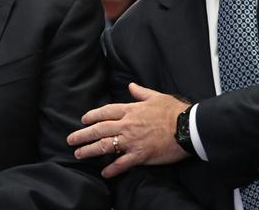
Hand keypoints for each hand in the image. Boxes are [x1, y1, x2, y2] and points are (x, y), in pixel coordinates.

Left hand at [67, 82, 190, 177]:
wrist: (187, 127)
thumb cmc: (173, 110)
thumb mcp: (156, 96)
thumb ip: (141, 92)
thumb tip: (131, 86)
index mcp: (130, 110)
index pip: (105, 112)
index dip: (92, 116)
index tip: (83, 120)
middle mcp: (127, 125)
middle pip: (99, 129)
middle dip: (83, 135)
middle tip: (70, 140)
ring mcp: (132, 141)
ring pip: (105, 146)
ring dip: (90, 151)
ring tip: (79, 154)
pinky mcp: (140, 155)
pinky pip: (122, 163)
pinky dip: (112, 168)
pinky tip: (104, 172)